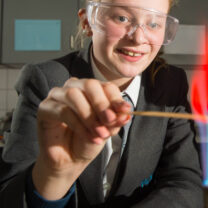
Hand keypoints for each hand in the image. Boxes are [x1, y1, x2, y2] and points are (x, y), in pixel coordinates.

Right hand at [32, 77, 130, 199]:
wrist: (71, 159)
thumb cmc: (89, 140)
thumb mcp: (107, 130)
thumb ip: (116, 120)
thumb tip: (126, 113)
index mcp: (93, 90)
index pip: (106, 86)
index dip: (116, 98)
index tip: (125, 111)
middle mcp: (75, 87)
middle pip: (89, 85)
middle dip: (102, 103)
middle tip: (110, 120)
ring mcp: (57, 96)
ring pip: (73, 95)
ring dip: (89, 115)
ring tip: (100, 133)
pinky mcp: (45, 108)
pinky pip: (63, 111)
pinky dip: (79, 125)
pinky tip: (89, 137)